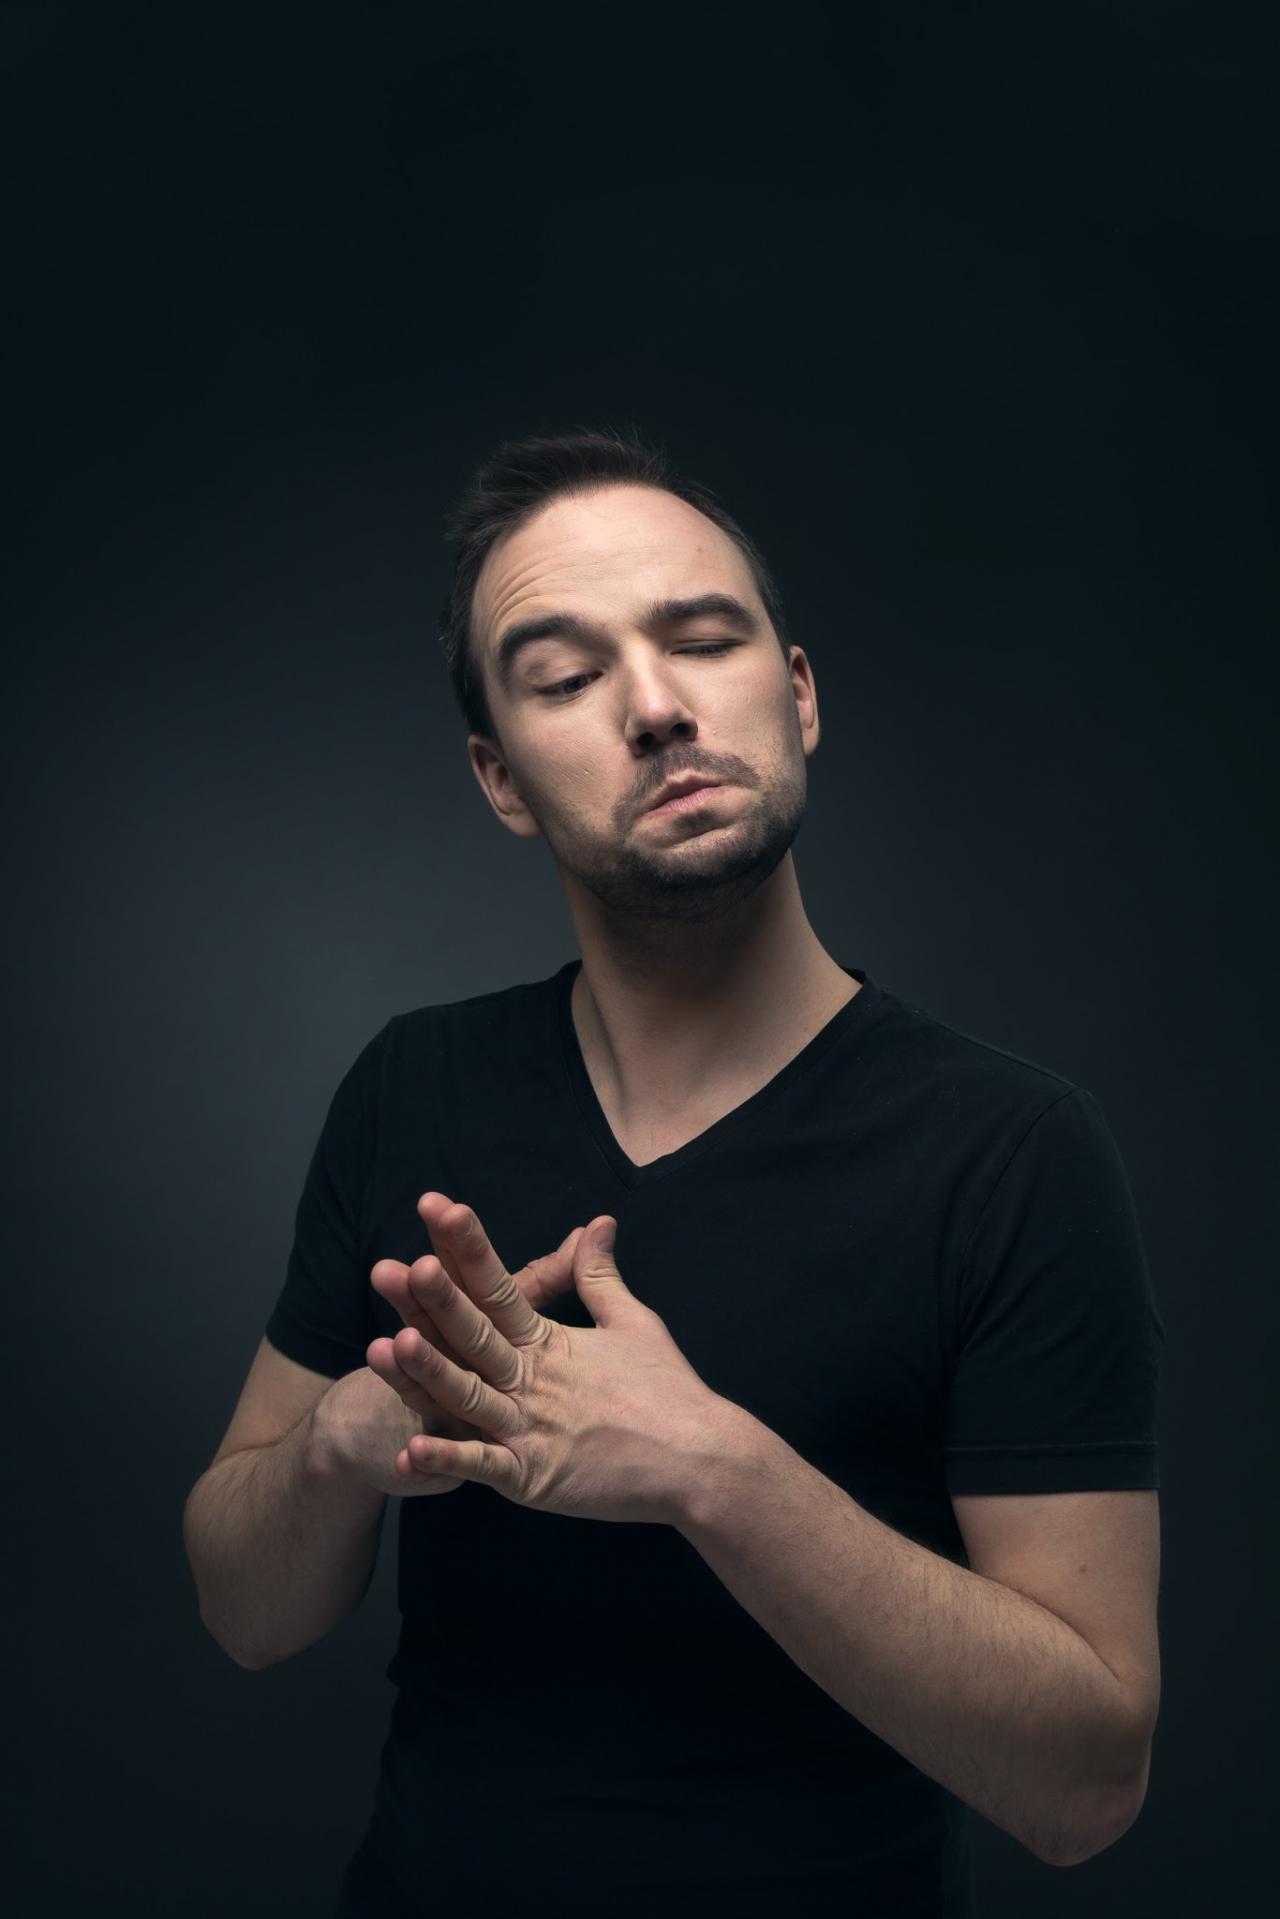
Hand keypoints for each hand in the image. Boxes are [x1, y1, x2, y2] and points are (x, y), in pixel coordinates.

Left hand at [367, 1196, 727, 1525]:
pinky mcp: (534, 1478)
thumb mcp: (634, 1322)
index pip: (500, 1284)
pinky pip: (482, 1467)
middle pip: (474, 1334)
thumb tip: (596, 1222)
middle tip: (391, 1267)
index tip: (435, 1206)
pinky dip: (447, 1460)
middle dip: (432, 1301)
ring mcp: (532, 1430)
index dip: (464, 1246)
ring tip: (384, 1345)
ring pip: (468, 1397)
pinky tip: (409, 1448)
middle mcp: (534, 1380)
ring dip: (427, 1373)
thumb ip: (598, 1277)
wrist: (702, 1459)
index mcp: (549, 1342)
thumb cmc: (670, 1390)